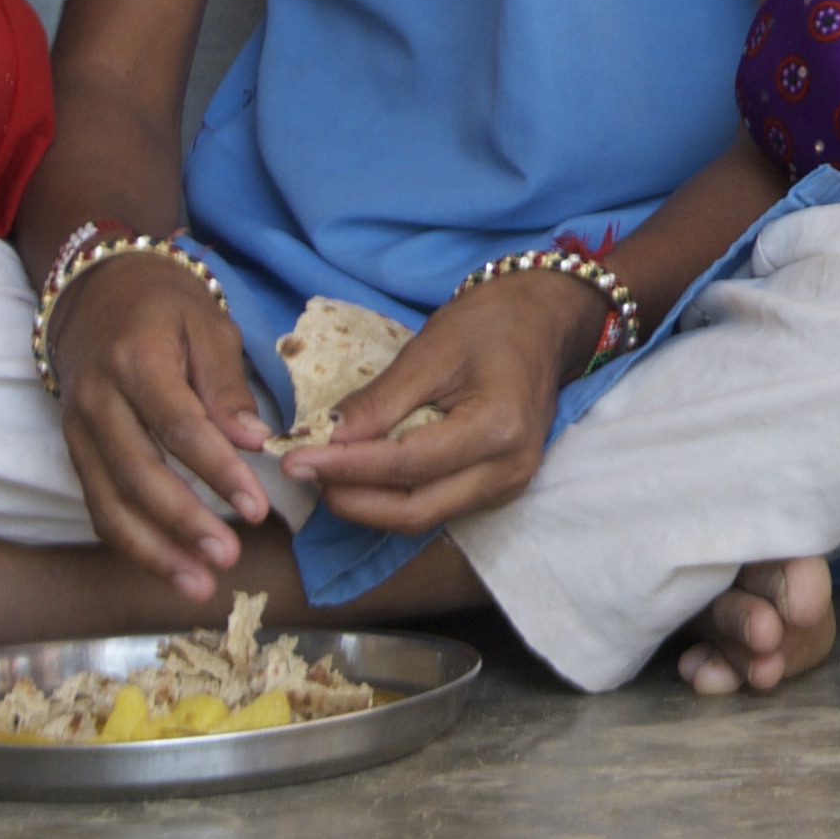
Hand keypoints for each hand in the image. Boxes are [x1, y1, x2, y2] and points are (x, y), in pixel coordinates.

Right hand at [40, 244, 271, 602]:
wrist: (96, 289)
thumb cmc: (165, 306)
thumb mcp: (208, 325)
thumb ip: (227, 386)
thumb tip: (253, 441)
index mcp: (136, 360)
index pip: (178, 427)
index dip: (217, 472)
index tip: (257, 508)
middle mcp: (96, 400)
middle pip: (137, 473)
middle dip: (183, 522)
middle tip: (229, 557)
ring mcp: (77, 429)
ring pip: (108, 502)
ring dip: (153, 550)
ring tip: (199, 583)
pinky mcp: (73, 451)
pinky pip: (98, 505)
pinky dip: (130, 542)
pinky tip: (167, 567)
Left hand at [283, 270, 588, 533]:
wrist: (545, 321)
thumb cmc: (491, 322)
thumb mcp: (431, 349)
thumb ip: (380, 401)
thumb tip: (326, 439)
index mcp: (498, 429)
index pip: (406, 465)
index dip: (345, 467)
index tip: (294, 460)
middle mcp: (509, 470)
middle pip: (415, 510)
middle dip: (352, 499)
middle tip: (303, 475)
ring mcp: (508, 486)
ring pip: (422, 517)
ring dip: (367, 504)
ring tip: (324, 476)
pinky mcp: (498, 488)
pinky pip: (436, 507)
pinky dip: (391, 498)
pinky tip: (360, 478)